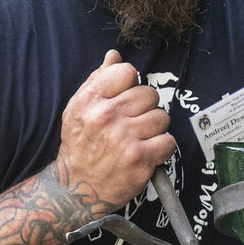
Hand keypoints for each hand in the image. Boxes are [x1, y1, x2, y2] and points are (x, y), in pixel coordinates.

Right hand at [56, 50, 174, 212]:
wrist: (75, 189)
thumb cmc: (80, 146)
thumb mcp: (78, 109)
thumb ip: (98, 80)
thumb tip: (114, 55)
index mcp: (90, 100)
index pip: (127, 72)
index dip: (131, 84)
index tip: (126, 99)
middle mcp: (106, 117)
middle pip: (149, 94)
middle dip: (146, 108)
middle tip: (133, 123)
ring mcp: (124, 139)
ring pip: (161, 117)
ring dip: (155, 129)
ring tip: (139, 139)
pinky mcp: (140, 159)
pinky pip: (168, 141)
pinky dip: (162, 148)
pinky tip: (147, 153)